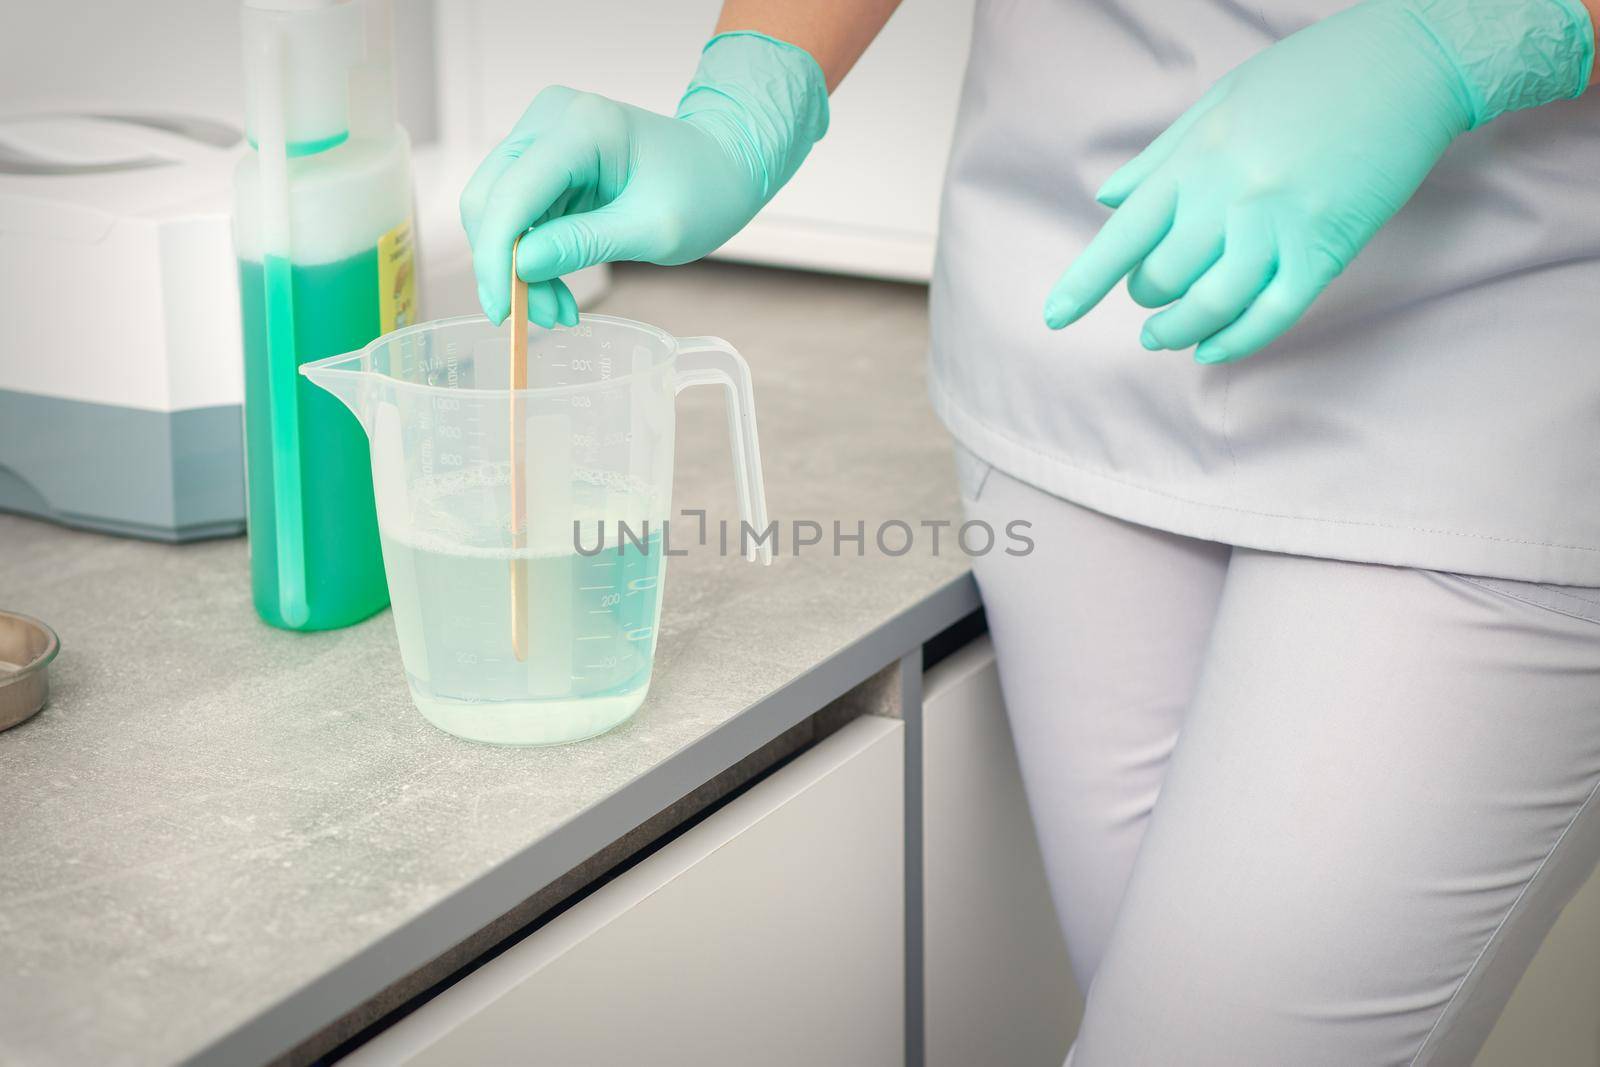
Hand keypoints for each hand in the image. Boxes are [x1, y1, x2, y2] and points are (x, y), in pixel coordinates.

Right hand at [460, 33, 827, 328]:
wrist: (724, 166)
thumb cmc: (704, 190)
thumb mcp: (654, 230)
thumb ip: (585, 244)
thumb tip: (519, 266)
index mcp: (583, 126)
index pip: (513, 193)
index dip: (497, 256)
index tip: (503, 310)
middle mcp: (552, 119)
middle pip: (491, 198)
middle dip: (504, 266)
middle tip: (535, 317)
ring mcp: (544, 136)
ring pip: (498, 211)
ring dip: (517, 269)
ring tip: (558, 310)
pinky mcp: (545, 160)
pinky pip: (518, 215)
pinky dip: (530, 258)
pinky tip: (557, 289)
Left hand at [1043, 0, 1594, 363]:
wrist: (1405, 62)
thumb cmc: (1308, 79)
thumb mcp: (1217, 104)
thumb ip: (1159, 158)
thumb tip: (1107, 199)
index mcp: (1194, 159)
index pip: (1122, 235)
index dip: (1085, 283)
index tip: (1055, 317)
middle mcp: (1227, 195)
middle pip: (1162, 278)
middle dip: (1147, 298)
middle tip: (1151, 299)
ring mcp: (1277, 223)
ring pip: (1209, 304)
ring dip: (1179, 331)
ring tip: (1166, 337)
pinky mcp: (1326, 246)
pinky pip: (1270, 312)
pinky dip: (1235, 340)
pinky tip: (1213, 348)